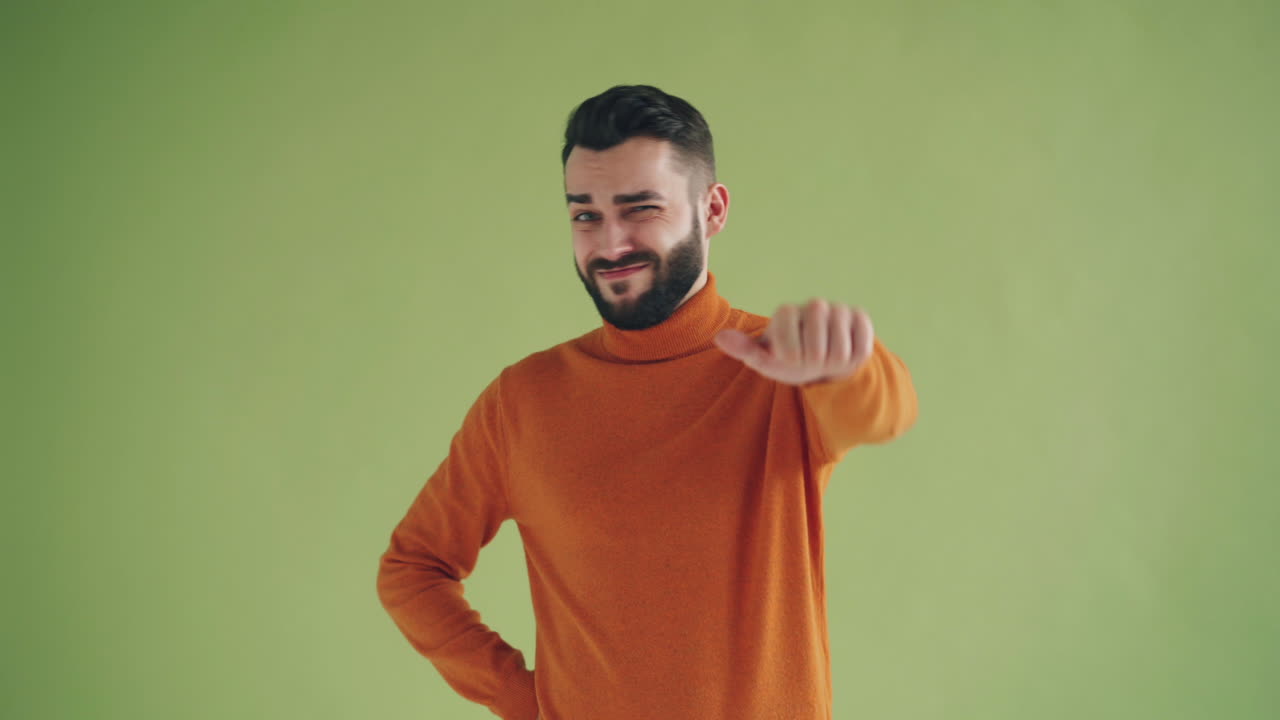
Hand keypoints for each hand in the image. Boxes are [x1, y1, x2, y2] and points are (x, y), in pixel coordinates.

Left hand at [713, 298, 873, 385]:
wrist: (822, 364)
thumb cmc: (789, 361)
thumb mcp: (766, 361)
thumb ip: (744, 350)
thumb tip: (719, 338)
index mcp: (786, 312)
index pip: (790, 330)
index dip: (791, 352)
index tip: (789, 358)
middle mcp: (813, 305)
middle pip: (817, 342)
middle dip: (813, 361)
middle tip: (810, 361)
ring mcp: (838, 309)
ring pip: (840, 348)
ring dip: (833, 362)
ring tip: (826, 360)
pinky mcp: (860, 318)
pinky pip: (860, 346)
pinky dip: (851, 359)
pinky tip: (843, 354)